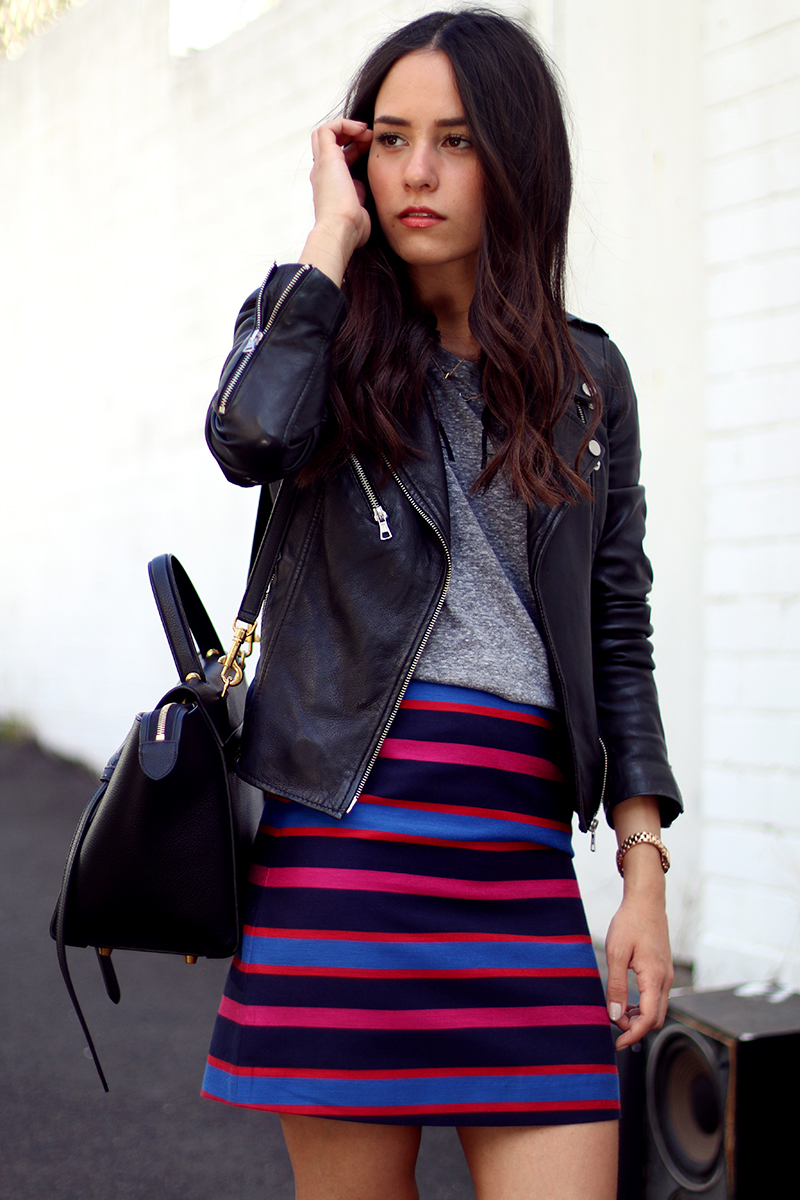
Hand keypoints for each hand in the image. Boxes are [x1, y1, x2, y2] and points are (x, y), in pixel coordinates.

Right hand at [300, 119, 372, 286]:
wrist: (341, 230)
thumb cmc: (352, 229)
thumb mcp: (360, 211)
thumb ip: (361, 200)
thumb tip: (365, 196)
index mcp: (330, 186)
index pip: (339, 160)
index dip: (355, 151)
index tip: (372, 152)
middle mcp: (322, 174)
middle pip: (329, 144)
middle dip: (350, 137)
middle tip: (370, 139)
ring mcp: (322, 165)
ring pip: (325, 133)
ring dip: (346, 128)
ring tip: (366, 133)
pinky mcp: (326, 157)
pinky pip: (329, 128)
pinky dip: (345, 124)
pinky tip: (362, 131)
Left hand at [605, 795, 672, 1049]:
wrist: (647, 900)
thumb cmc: (630, 923)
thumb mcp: (616, 953)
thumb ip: (616, 986)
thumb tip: (615, 1016)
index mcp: (655, 978)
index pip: (648, 1020)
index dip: (632, 1035)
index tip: (615, 1043)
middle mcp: (665, 981)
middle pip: (656, 1019)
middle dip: (636, 1029)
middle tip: (612, 1027)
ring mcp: (666, 976)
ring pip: (657, 1009)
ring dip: (639, 1017)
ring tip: (616, 1013)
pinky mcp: (663, 970)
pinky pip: (656, 998)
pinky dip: (643, 1006)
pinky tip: (625, 1000)